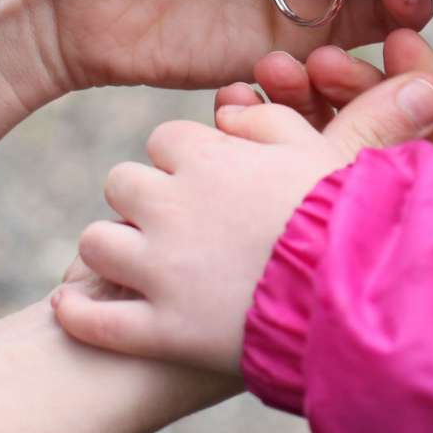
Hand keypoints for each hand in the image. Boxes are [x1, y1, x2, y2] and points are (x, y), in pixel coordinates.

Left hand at [53, 30, 432, 373]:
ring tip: (136, 265)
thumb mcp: (327, 157)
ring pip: (97, 241)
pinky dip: (79, 312)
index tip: (207, 178)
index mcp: (206, 155)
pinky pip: (92, 318)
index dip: (187, 158)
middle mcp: (170, 204)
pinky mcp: (154, 331)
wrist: (356, 304)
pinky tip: (76, 307)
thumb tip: (252, 101)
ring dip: (111, 249)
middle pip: (122, 182)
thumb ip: (286, 121)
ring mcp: (157, 271)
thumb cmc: (352, 223)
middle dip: (144, 199)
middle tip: (173, 221)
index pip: (167, 138)